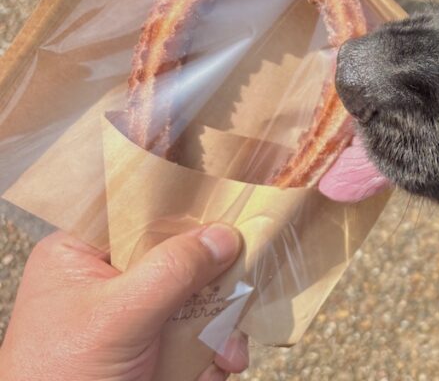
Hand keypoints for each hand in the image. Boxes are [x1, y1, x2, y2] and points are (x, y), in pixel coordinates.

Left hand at [0, 226, 247, 380]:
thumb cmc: (59, 377)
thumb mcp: (117, 317)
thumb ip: (172, 271)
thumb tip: (224, 235)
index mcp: (83, 253)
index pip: (142, 211)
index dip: (189, 209)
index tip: (234, 211)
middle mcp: (112, 277)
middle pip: (183, 254)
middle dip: (216, 280)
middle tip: (243, 288)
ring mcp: (138, 315)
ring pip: (201, 297)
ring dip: (223, 324)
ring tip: (229, 352)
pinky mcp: (158, 349)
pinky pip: (203, 335)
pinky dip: (217, 353)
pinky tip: (217, 367)